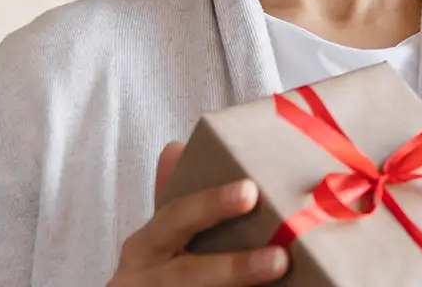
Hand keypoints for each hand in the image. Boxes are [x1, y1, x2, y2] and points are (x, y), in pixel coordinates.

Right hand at [107, 142, 288, 286]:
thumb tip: (176, 146)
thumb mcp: (161, 236)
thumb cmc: (161, 270)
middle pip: (190, 275)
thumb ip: (174, 199)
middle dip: (234, 268)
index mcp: (146, 246)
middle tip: (279, 259)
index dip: (212, 206)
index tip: (250, 192)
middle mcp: (143, 279)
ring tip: (279, 271)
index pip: (177, 218)